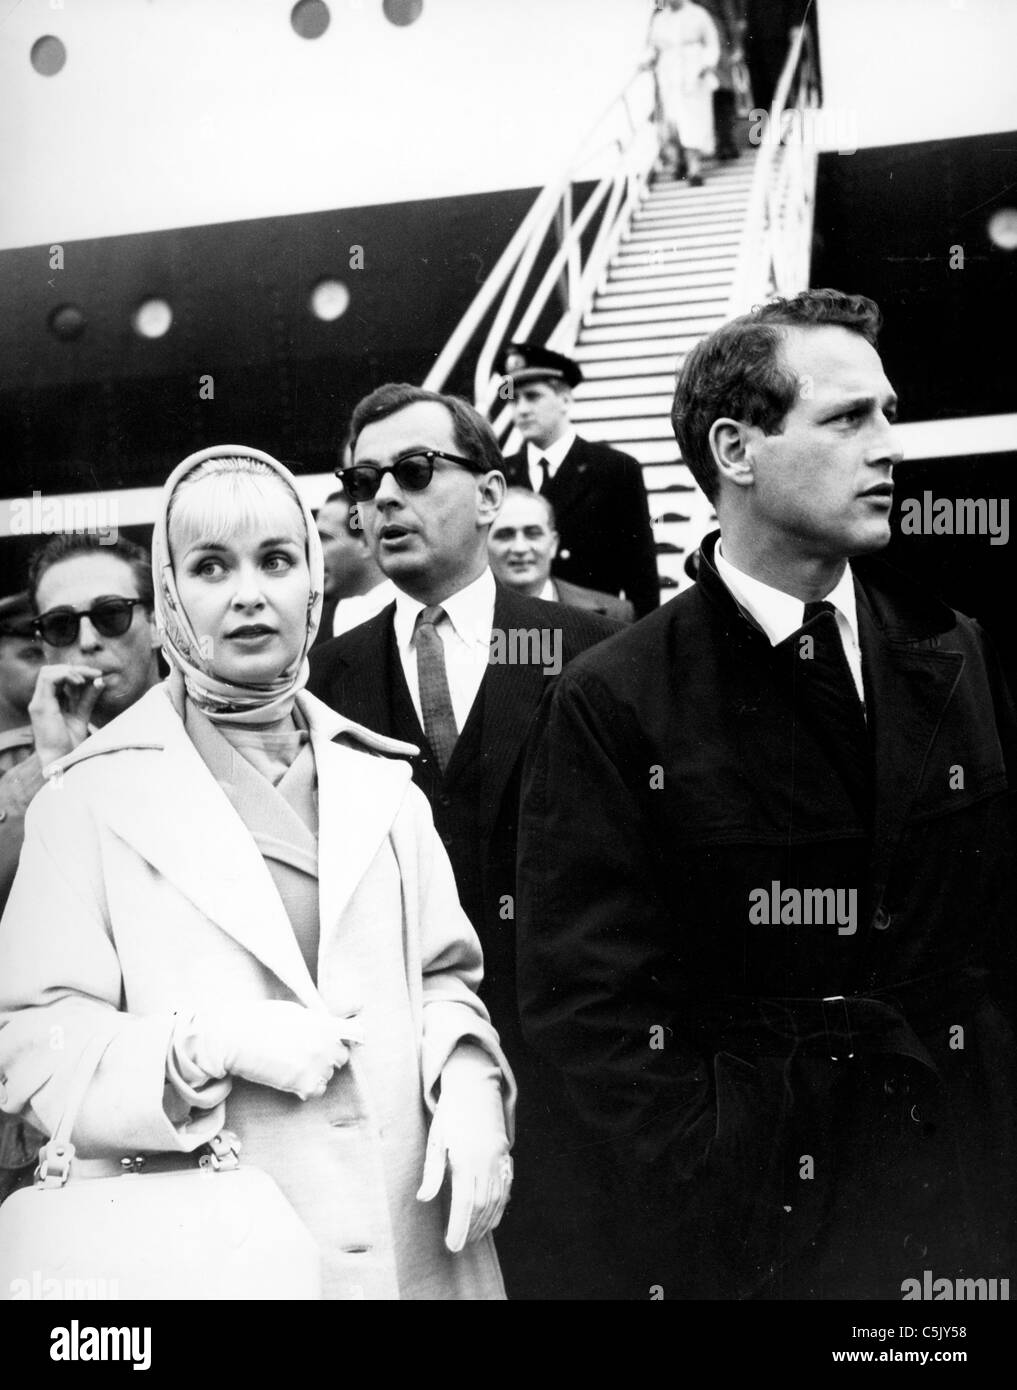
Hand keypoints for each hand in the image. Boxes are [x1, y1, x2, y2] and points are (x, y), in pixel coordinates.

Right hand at [29, 664, 103, 767]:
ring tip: (87, 679)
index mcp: (50, 703)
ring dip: (70, 671)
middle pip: (52, 672)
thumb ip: (89, 698)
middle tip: (95, 674)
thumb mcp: (82, 715)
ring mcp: (39, 703)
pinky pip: (47, 679)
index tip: (98, 676)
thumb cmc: (71, 743)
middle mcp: (42, 701)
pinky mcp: (40, 706)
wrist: (63, 760)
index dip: (77, 672)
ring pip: (47, 672)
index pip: (59, 678)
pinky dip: (65, 675)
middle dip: (75, 669)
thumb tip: (100, 681)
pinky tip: (80, 682)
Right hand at [189, 1001, 362, 1100]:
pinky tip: (292, 1079)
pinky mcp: (304, 1083)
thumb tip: (330, 1026)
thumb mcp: (293, 1011)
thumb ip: (316, 1020)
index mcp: (324, 1022)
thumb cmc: (258, 1020)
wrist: (234, 1038)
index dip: (349, 1039)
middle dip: (328, 1057)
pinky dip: (307, 1088)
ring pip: (329, 1074)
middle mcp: (325, 1042)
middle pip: (342, 1057)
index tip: (342, 1042)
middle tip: (307, 1056)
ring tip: (293, 1066)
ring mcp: (316, 1063)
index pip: (357, 1034)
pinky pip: (316, 1090)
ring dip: (316, 1072)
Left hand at [416, 1058, 511, 1252]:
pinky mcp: (506, 1157)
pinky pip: (505, 1189)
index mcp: (466, 1159)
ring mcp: (499, 1159)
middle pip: (482, 1206)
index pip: (464, 1204)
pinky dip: (500, 1207)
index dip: (459, 1228)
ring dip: (485, 1222)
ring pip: (496, 1200)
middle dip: (471, 1229)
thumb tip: (424, 1198)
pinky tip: (491, 1219)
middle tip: (460, 1244)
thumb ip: (432, 1171)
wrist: (475, 1088)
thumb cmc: (451, 1115)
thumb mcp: (436, 1140)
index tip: (452, 1244)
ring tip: (473, 1236)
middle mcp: (486, 1162)